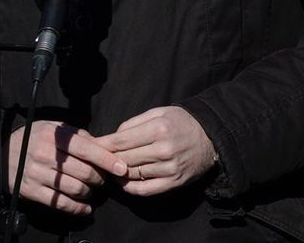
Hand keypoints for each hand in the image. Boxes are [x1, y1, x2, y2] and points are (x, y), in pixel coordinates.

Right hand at [7, 120, 127, 214]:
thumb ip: (77, 135)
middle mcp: (45, 155)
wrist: (2, 152)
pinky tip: (85, 208)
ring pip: (75, 189)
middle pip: (84, 172)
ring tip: (91, 189)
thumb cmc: (35, 137)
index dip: (106, 159)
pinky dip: (77, 208)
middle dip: (99, 178)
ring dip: (89, 192)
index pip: (86, 149)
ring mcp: (38, 174)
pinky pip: (60, 203)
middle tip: (103, 178)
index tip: (121, 168)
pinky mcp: (32, 191)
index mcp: (54, 136)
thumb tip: (102, 144)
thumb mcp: (54, 127)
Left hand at [94, 106, 216, 196]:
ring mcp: (169, 168)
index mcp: (159, 129)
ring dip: (117, 172)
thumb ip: (135, 122)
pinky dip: (130, 188)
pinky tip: (123, 182)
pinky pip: (145, 189)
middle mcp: (163, 149)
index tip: (92, 146)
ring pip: (132, 174)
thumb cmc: (182, 122)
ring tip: (109, 168)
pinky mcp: (174, 182)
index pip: (121, 140)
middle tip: (96, 158)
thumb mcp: (160, 112)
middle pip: (124, 158)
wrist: (211, 137)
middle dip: (107, 158)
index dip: (103, 144)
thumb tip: (113, 136)